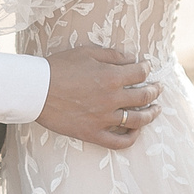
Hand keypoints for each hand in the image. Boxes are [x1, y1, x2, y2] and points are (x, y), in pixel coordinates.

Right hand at [37, 47, 162, 149]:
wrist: (35, 90)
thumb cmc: (58, 67)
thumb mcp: (86, 52)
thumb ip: (112, 55)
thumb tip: (131, 59)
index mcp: (111, 76)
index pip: (140, 73)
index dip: (146, 69)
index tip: (147, 68)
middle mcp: (112, 99)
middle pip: (144, 96)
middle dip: (154, 90)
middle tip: (158, 88)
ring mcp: (104, 119)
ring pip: (137, 120)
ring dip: (151, 114)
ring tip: (156, 110)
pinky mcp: (93, 133)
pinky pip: (119, 142)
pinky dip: (131, 138)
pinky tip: (136, 132)